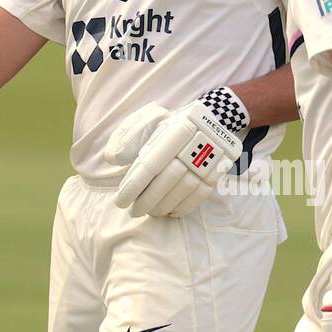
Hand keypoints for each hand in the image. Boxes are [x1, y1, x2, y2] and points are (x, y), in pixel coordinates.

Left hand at [104, 93, 243, 218]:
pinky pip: (200, 195)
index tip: (121, 201)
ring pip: (184, 189)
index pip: (150, 164)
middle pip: (168, 180)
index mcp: (174, 130)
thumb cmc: (170, 123)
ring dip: (163, 205)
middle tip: (133, 211)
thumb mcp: (147, 120)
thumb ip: (128, 137)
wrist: (211, 119)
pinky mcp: (217, 171)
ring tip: (148, 212)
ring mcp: (210, 159)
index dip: (134, 185)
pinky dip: (182, 207)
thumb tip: (114, 160)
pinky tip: (169, 212)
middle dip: (148, 200)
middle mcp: (194, 145)